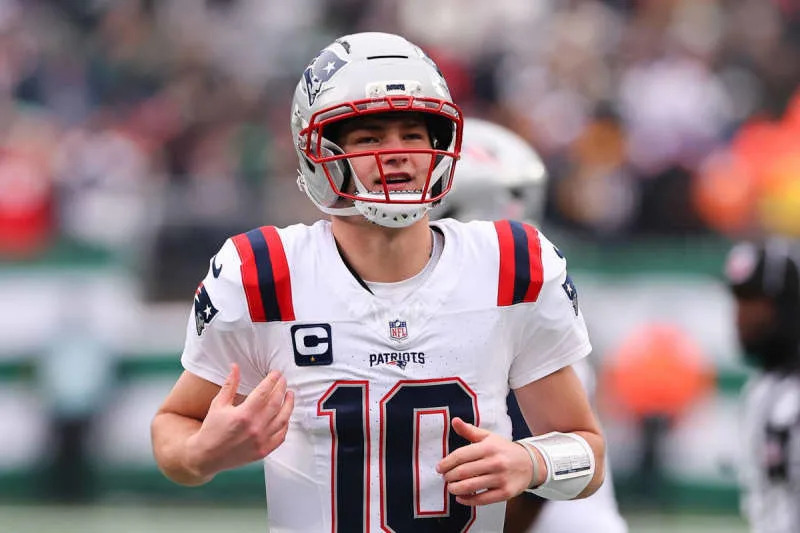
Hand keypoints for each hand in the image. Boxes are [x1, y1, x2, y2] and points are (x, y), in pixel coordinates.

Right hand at [186, 364, 293, 478]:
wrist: (207, 456)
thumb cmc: (212, 429)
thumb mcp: (218, 404)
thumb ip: (230, 385)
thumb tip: (235, 367)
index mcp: (243, 415)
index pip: (263, 392)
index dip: (272, 380)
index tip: (276, 373)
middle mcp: (255, 428)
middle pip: (276, 403)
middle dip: (281, 389)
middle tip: (283, 380)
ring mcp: (261, 440)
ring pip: (283, 419)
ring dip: (289, 405)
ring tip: (290, 394)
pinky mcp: (263, 451)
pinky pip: (281, 436)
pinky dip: (285, 424)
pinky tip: (286, 416)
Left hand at [436, 417, 533, 505]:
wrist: (530, 464)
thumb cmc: (505, 450)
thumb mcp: (488, 437)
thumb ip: (470, 430)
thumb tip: (454, 421)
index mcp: (488, 447)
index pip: (460, 455)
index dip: (446, 463)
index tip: (440, 468)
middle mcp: (495, 462)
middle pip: (463, 472)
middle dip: (449, 477)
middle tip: (445, 478)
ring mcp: (500, 478)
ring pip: (470, 486)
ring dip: (455, 489)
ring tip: (451, 487)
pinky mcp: (505, 493)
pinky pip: (481, 500)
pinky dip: (467, 500)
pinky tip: (461, 498)